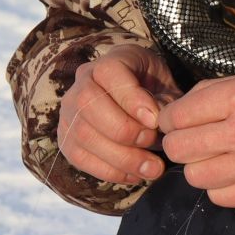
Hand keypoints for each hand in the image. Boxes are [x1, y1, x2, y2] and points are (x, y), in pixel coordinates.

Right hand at [57, 44, 180, 185]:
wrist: (136, 100)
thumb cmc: (155, 91)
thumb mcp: (168, 87)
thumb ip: (165, 103)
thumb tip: (154, 124)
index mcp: (111, 59)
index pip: (109, 72)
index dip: (130, 98)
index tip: (154, 120)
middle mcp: (83, 81)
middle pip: (88, 103)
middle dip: (124, 130)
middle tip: (153, 142)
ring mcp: (70, 110)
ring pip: (83, 134)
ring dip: (121, 157)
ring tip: (152, 169)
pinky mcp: (67, 138)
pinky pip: (80, 158)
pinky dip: (110, 171)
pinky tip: (135, 175)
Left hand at [157, 69, 234, 207]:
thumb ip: (216, 91)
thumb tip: (179, 110)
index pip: (176, 116)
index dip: (169, 120)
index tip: (176, 123)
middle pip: (179, 149)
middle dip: (179, 145)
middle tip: (193, 141)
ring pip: (194, 177)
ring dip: (200, 167)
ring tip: (217, 158)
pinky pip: (218, 197)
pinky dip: (220, 187)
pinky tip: (234, 174)